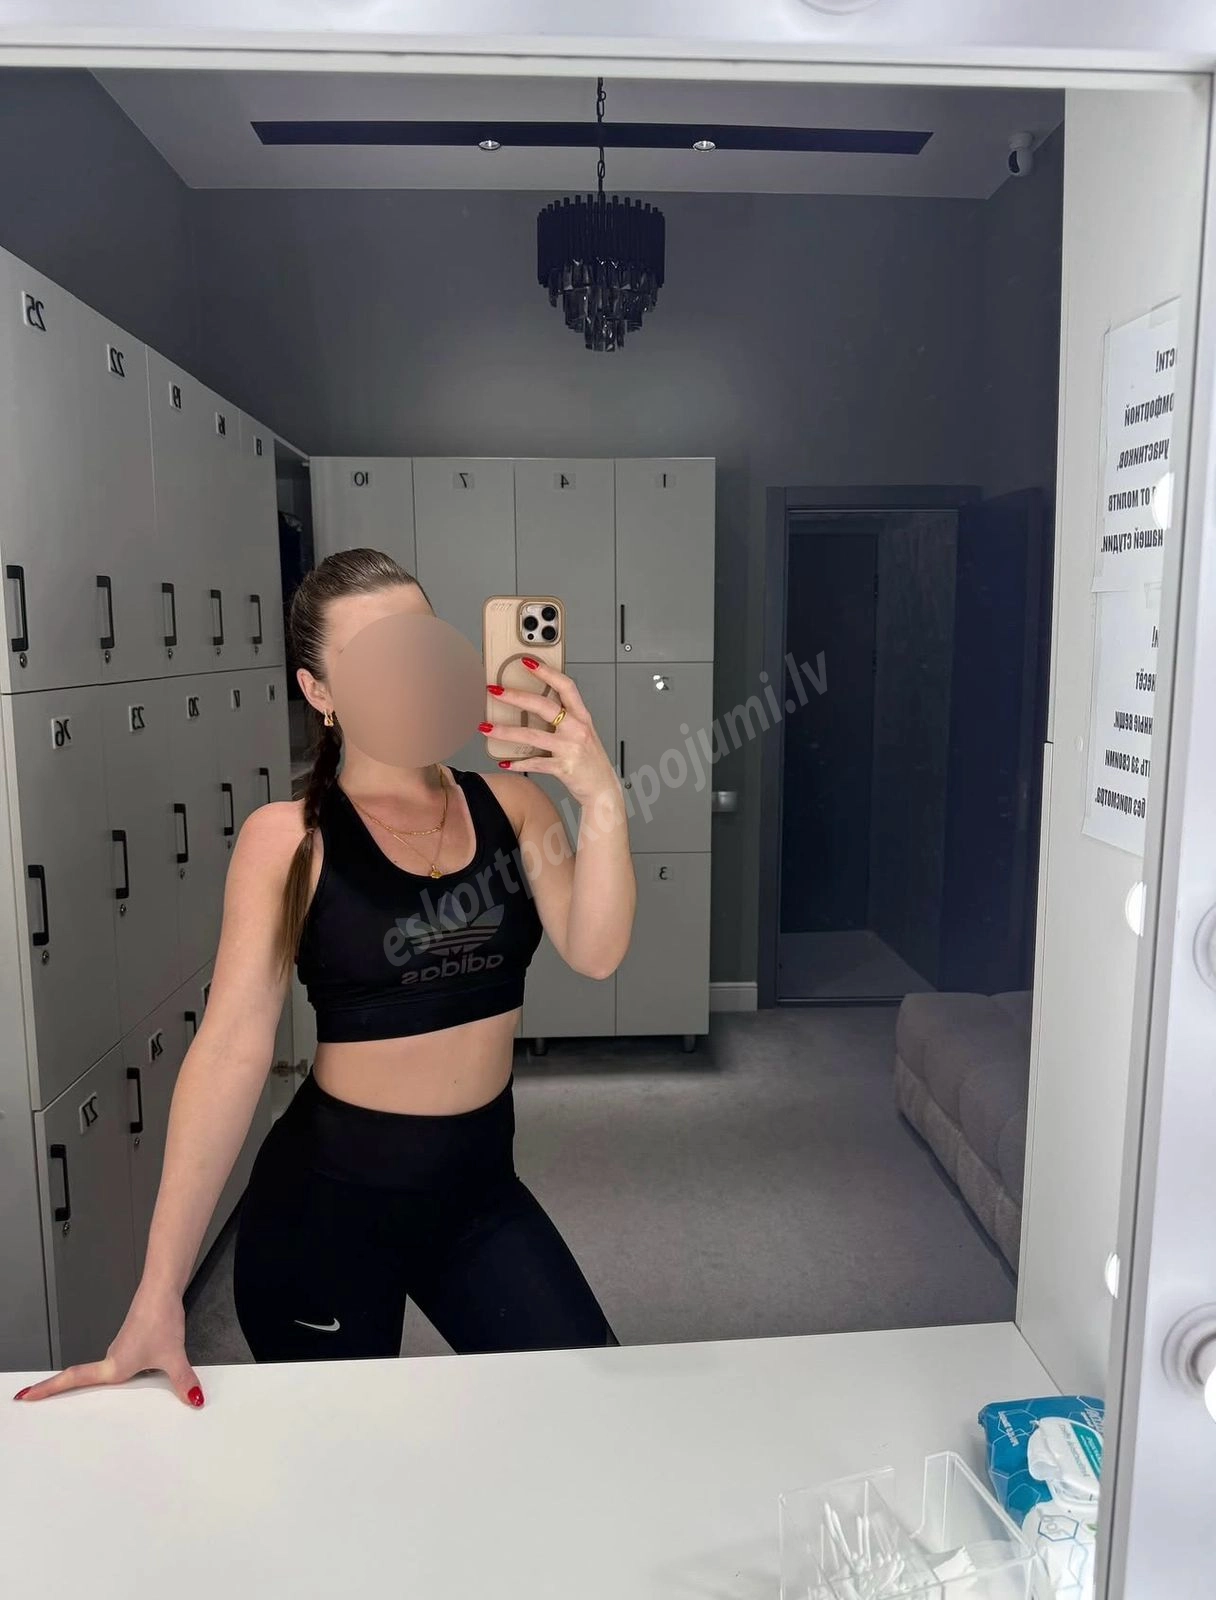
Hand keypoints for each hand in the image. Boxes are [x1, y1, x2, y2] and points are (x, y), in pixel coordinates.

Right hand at [12, 1284, 204, 1407]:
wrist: (162, 1289)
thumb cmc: (160, 1319)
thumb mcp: (173, 1356)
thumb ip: (183, 1381)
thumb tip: (195, 1400)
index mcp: (114, 1366)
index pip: (73, 1380)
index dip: (48, 1389)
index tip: (25, 1396)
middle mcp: (111, 1359)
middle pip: (80, 1379)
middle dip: (57, 1391)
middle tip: (30, 1400)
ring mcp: (119, 1349)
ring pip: (100, 1372)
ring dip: (84, 1386)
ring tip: (56, 1397)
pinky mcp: (130, 1342)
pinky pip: (115, 1362)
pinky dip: (108, 1375)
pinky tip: (118, 1381)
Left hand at [484, 659, 619, 806]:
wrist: (603, 789)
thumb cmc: (591, 761)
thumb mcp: (582, 733)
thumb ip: (564, 719)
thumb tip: (534, 706)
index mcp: (582, 717)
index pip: (565, 686)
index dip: (546, 672)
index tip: (527, 662)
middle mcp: (577, 729)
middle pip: (544, 706)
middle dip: (516, 697)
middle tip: (495, 691)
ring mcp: (570, 748)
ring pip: (533, 736)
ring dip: (506, 731)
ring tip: (486, 728)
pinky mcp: (564, 768)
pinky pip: (535, 763)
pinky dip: (517, 763)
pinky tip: (504, 762)